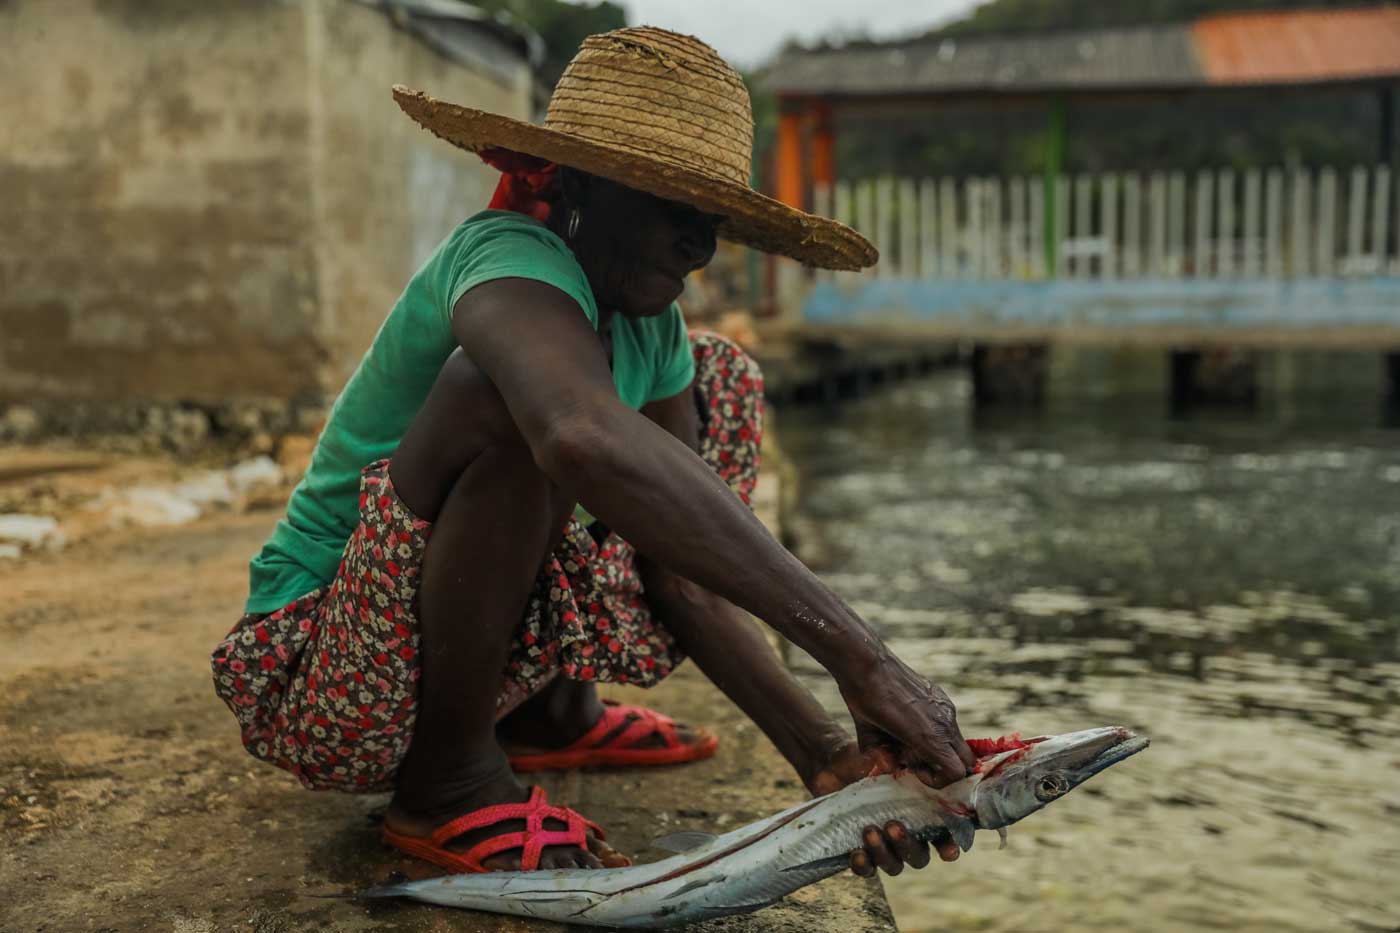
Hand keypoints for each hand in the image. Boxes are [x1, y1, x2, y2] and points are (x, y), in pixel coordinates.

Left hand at [804, 741, 960, 876]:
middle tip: (892, 825)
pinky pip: (867, 868)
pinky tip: (857, 852)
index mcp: (924, 812)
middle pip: (920, 855)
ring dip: (885, 853)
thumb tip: (914, 771)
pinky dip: (864, 864)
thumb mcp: (889, 754)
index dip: (949, 845)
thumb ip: (906, 760)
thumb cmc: (872, 757)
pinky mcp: (862, 849)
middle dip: (908, 845)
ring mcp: (885, 844)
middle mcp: (908, 833)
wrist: (836, 764)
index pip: (945, 835)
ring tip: (869, 831)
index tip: (947, 851)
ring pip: (895, 865)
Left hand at [838, 658, 975, 788]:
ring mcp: (946, 707)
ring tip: (910, 739)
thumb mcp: (867, 738)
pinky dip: (937, 731)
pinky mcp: (942, 696)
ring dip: (940, 748)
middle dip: (945, 767)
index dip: (937, 780)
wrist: (867, 663)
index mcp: (929, 737)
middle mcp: (944, 723)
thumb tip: (892, 767)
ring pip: (957, 741)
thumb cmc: (863, 701)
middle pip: (966, 761)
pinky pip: (948, 722)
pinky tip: (911, 721)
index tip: (913, 769)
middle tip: (916, 759)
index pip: (956, 773)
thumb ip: (882, 759)